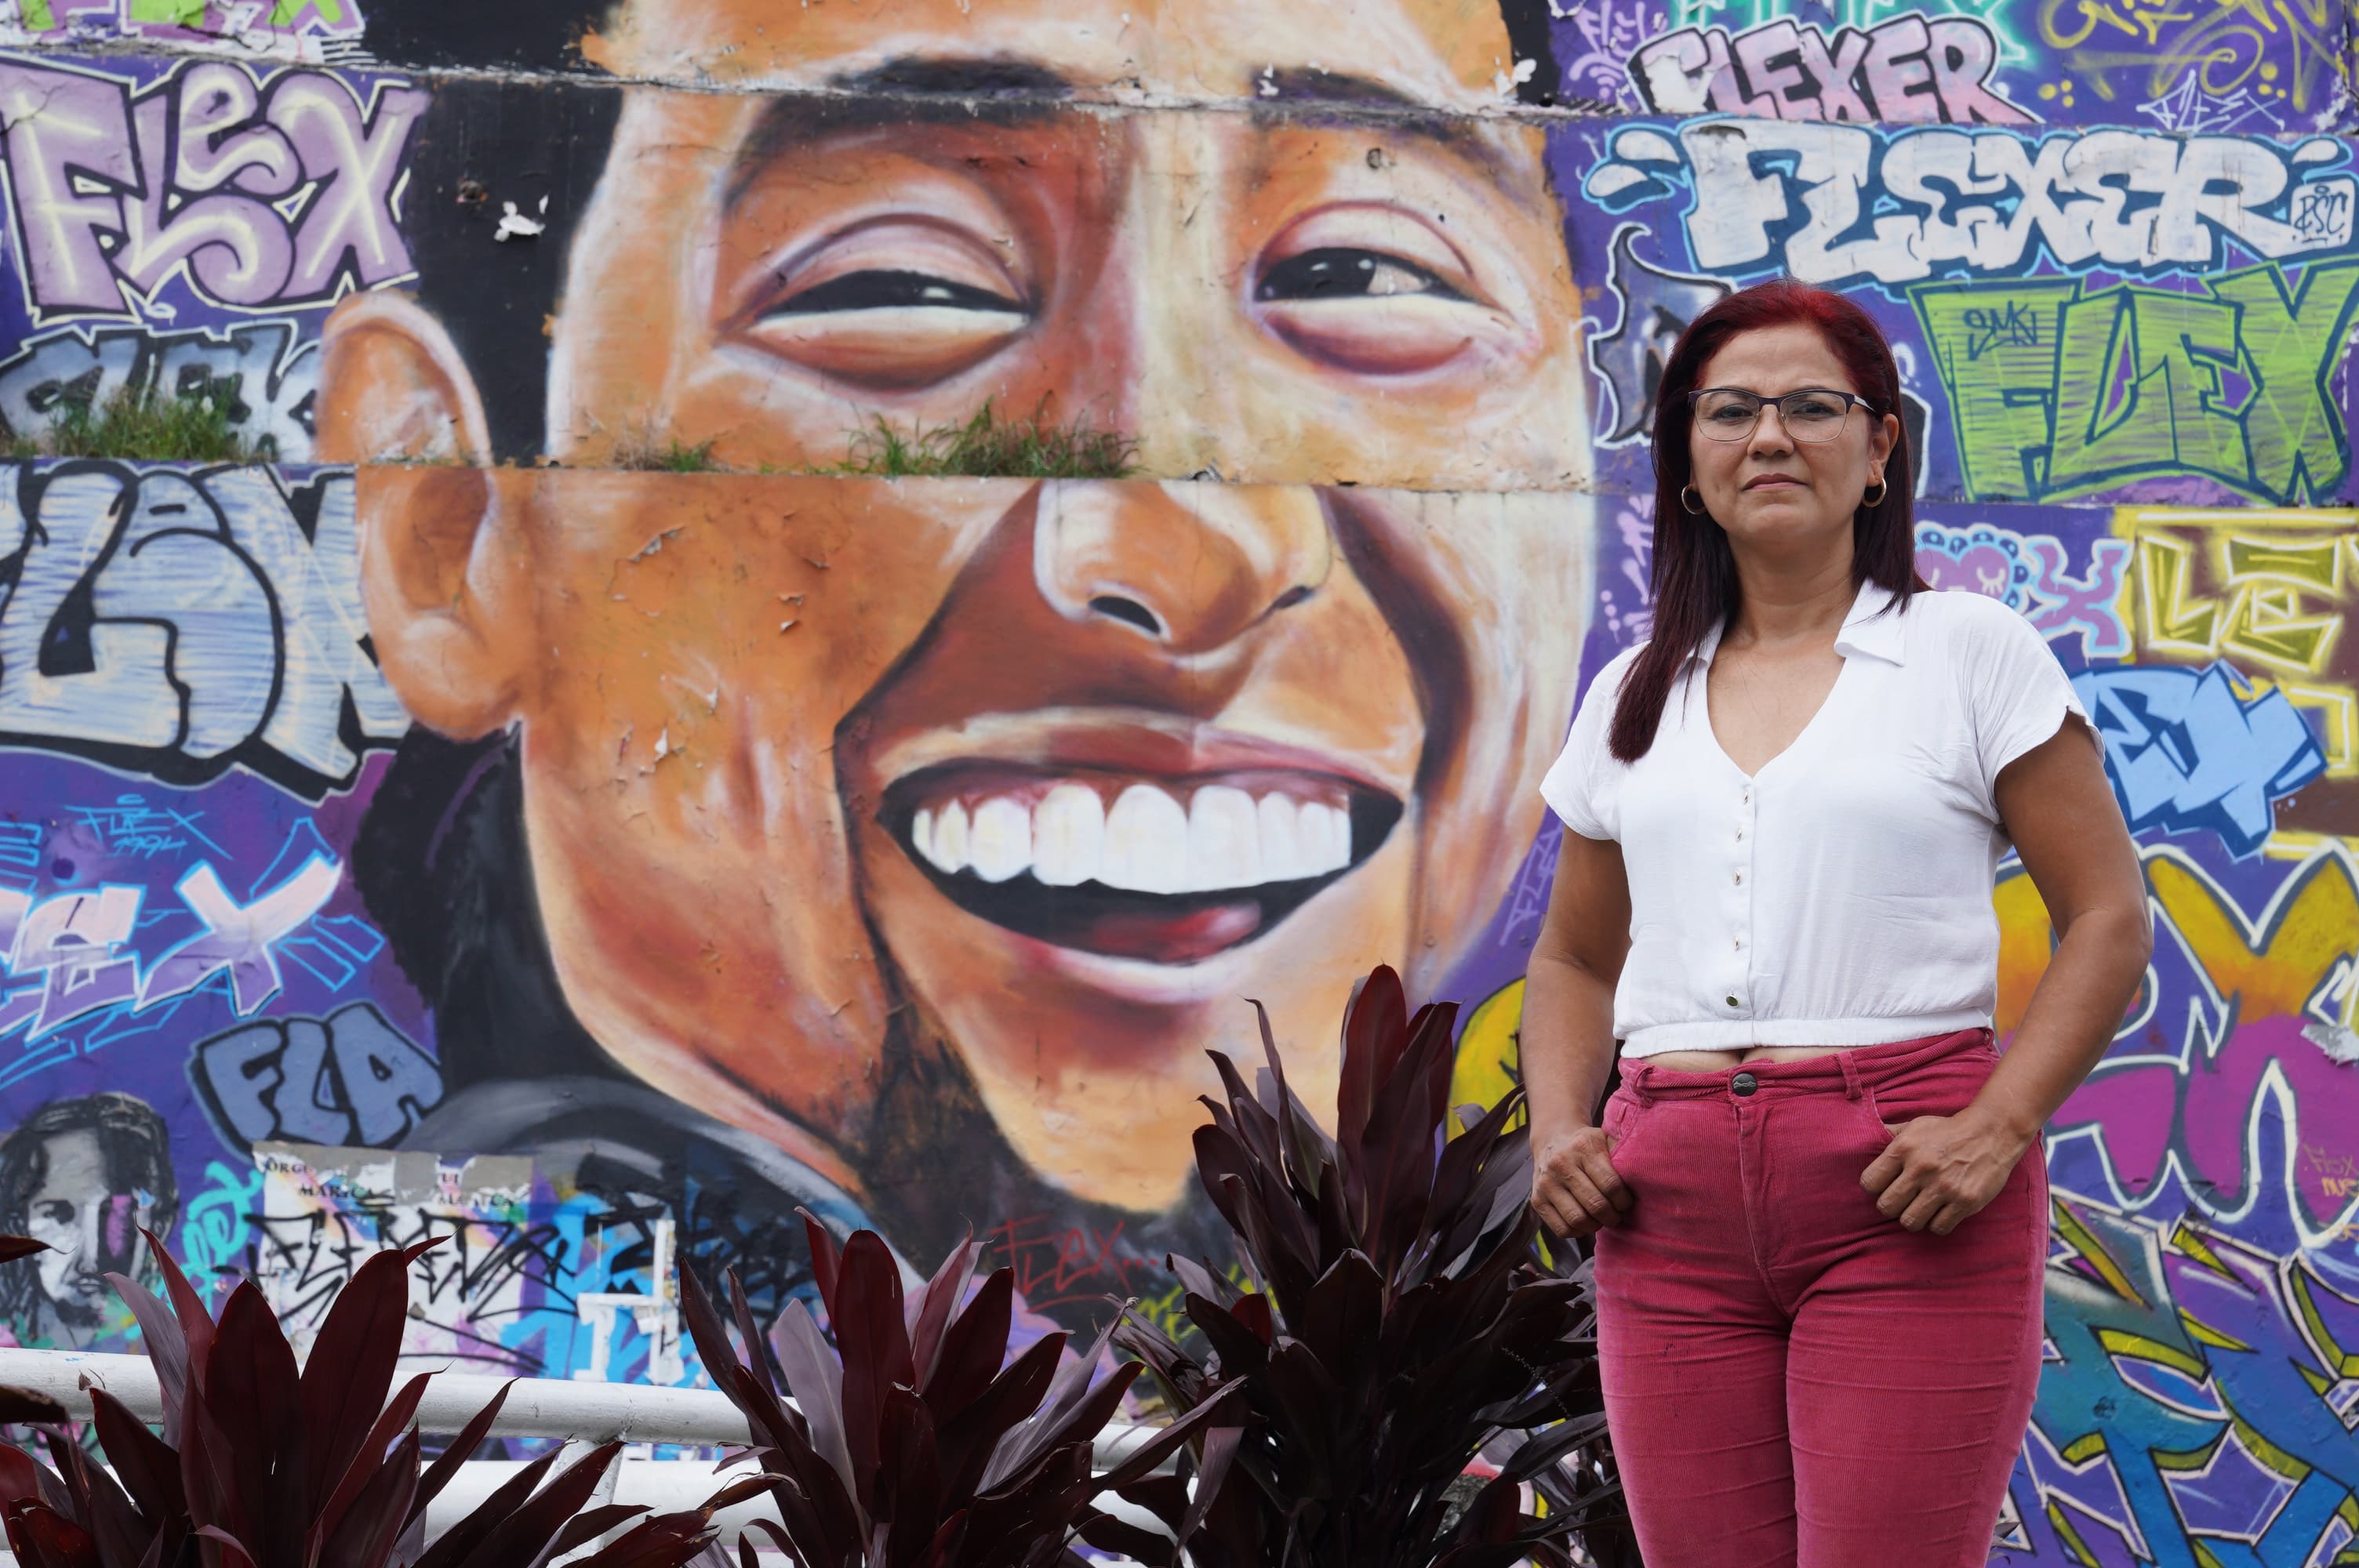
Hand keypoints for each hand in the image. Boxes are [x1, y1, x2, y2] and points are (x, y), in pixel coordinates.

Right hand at [1532, 1126, 1632, 1238]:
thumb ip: (1624, 1152)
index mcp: (1583, 1147)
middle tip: (1618, 1215)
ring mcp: (1546, 1183)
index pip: (1611, 1185)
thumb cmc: (1587, 1145)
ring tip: (1602, 1219)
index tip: (1627, 1202)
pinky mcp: (1537, 1200)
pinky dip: (1578, 1232)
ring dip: (1596, 1225)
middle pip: (1596, 1205)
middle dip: (1613, 1216)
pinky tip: (1585, 1221)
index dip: (1624, 1201)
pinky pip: (1562, 1229)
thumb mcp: (1605, 1139)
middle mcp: (1561, 1163)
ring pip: (1578, 1220)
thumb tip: (1649, 1171)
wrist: (1552, 1139)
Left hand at [1861, 1111, 2031, 1234]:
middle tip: (1900, 1201)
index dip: (1873, 1188)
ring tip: (1919, 1208)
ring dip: (1913, 1218)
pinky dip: (1937, 1223)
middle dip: (1890, 1207)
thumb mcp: (1915, 1126)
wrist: (1992, 1133)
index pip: (1869, 1182)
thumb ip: (1890, 1136)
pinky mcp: (1966, 1202)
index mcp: (1904, 1148)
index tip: (1882, 1186)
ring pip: (1910, 1222)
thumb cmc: (1948, 1131)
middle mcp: (1921, 1168)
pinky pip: (1939, 1228)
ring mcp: (1944, 1187)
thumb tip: (1864, 1139)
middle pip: (1886, 1207)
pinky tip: (1940, 1211)